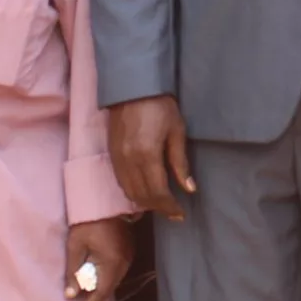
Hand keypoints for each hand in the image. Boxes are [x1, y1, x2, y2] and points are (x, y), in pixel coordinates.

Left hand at [64, 217, 133, 300]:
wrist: (104, 201)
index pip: (102, 292)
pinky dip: (106, 277)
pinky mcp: (128, 250)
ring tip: (86, 292)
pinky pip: (118, 270)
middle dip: (96, 297)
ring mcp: (129, 255)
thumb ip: (73, 272)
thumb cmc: (87, 222)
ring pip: (115, 279)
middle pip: (111, 287)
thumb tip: (70, 295)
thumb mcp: (75, 246)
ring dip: (101, 287)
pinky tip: (95, 276)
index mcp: (112, 262)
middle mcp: (124, 262)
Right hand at [110, 96, 196, 219]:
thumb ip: (180, 163)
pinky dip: (132, 192)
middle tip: (173, 211)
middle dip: (158, 208)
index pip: (158, 193)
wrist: (132, 87)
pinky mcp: (111, 155)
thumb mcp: (176, 132)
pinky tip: (144, 191)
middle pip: (142, 196)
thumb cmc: (160, 106)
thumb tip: (189, 189)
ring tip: (161, 204)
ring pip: (129, 192)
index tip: (181, 214)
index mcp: (147, 155)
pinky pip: (121, 182)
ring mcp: (117, 159)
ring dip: (144, 202)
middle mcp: (129, 161)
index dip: (170, 207)